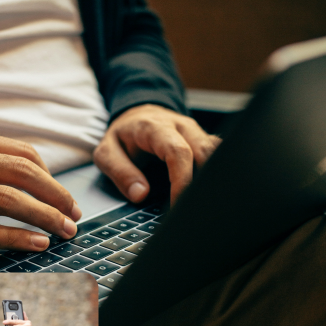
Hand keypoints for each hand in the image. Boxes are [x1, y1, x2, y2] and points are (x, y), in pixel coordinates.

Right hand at [0, 127, 81, 248]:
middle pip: (21, 173)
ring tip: (64, 230)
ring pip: (6, 199)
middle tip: (74, 215)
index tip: (64, 195)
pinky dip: (14, 237)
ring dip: (43, 216)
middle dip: (56, 196)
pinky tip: (35, 243)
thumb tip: (28, 176)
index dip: (51, 177)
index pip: (21, 152)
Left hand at [93, 104, 221, 204]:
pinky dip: (216, 172)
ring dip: (213, 177)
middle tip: (193, 209)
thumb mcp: (106, 153)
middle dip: (202, 183)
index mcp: (155, 127)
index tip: (178, 203)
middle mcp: (180, 126)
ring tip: (203, 203)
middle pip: (205, 151)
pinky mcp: (203, 139)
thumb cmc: (122, 136)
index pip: (178, 152)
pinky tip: (209, 192)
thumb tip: (140, 194)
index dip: (182, 180)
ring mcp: (195, 131)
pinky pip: (218, 153)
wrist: (135, 115)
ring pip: (217, 152)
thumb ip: (120, 172)